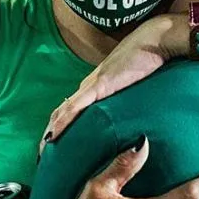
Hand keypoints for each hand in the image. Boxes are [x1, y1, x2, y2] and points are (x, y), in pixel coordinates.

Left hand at [41, 15, 178, 151]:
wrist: (155, 40)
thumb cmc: (149, 60)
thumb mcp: (136, 86)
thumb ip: (129, 99)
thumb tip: (132, 119)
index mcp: (96, 87)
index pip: (71, 110)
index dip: (61, 128)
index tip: (55, 148)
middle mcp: (89, 86)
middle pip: (62, 113)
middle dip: (51, 135)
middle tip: (44, 157)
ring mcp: (92, 85)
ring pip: (63, 112)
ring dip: (51, 133)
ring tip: (43, 153)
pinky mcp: (99, 85)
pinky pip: (75, 107)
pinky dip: (63, 122)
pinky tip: (53, 137)